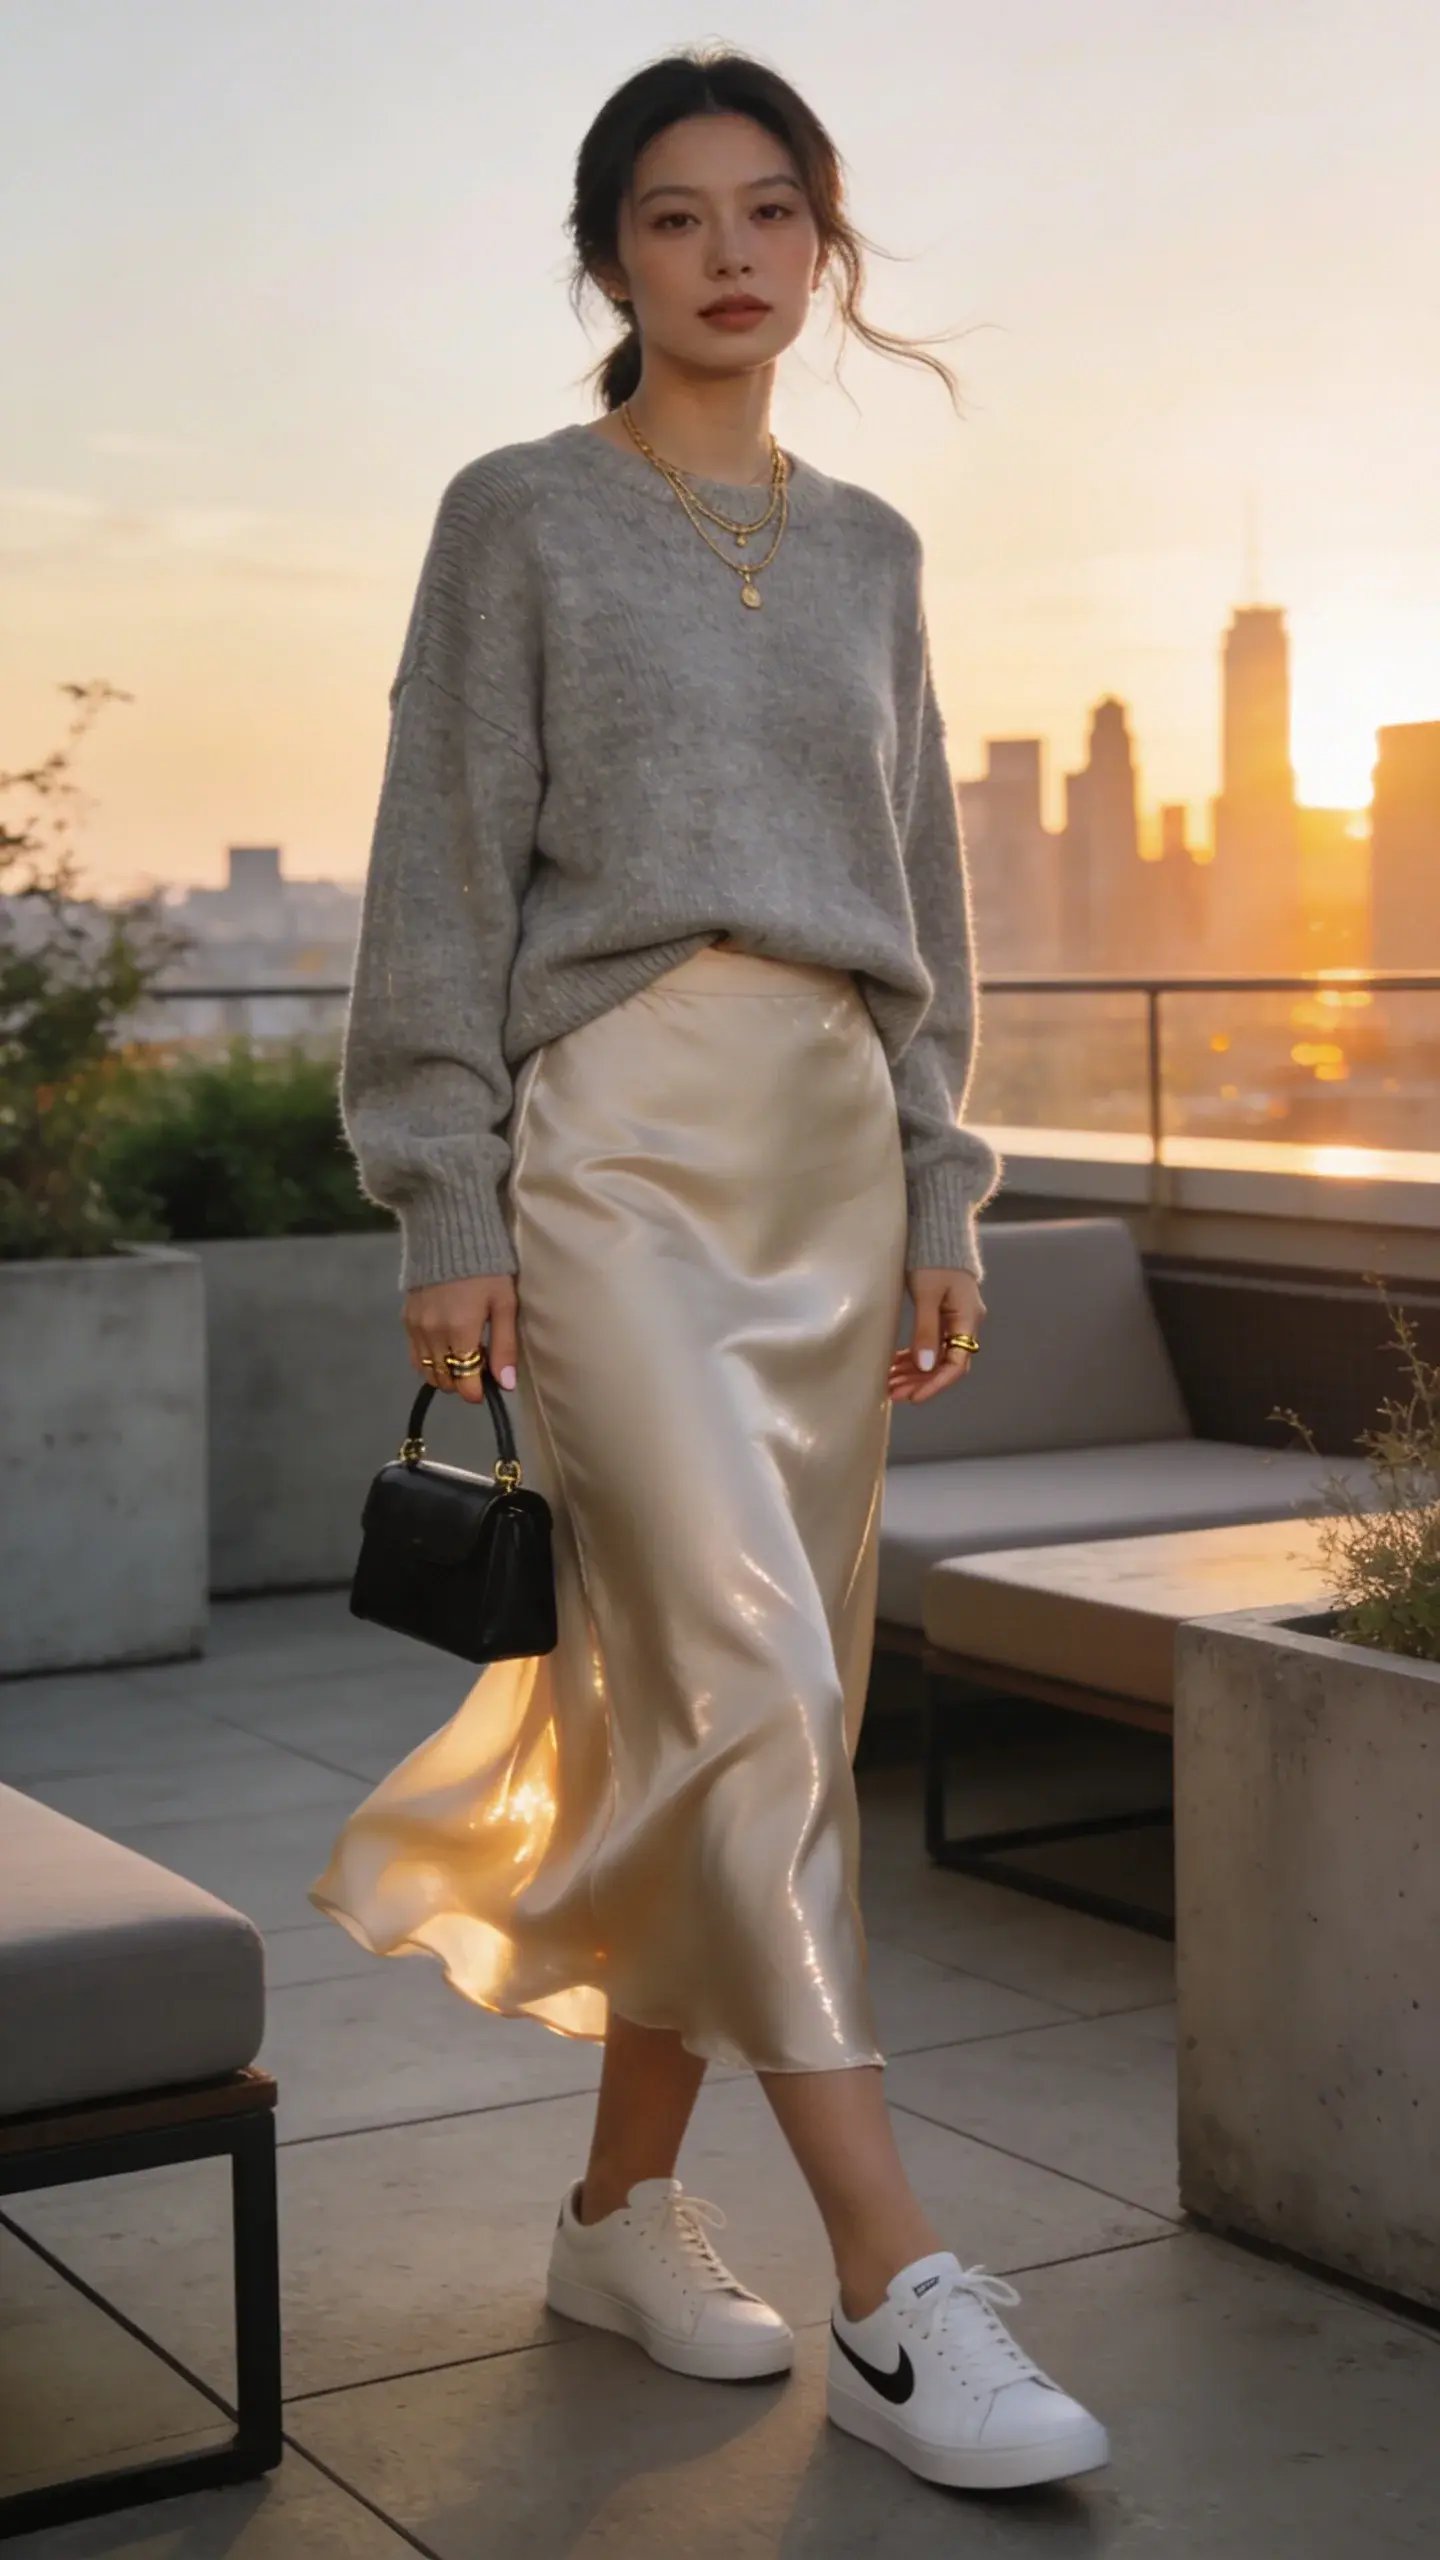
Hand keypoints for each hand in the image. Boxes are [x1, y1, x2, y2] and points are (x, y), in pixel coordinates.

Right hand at [404, 1275, 518, 1405]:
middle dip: (462, 1382)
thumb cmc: (486, 1269)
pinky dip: (429, 1361)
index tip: (486, 1389)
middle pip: (445, 1380)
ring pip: (427, 1371)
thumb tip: (506, 1385)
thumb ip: (504, 1346)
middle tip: (479, 1368)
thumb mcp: (504, 1304)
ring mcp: (415, 1327)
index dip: (475, 1392)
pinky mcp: (405, 1319)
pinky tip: (444, 1349)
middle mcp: (433, 1334)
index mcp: (460, 1332)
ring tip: (463, 1358)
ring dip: (445, 1374)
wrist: (448, 1234)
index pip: (464, 1382)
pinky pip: (414, 1356)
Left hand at [888, 1267, 984, 1404]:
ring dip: (914, 1372)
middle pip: (945, 1364)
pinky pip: (930, 1344)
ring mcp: (955, 1321)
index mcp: (967, 1320)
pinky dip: (913, 1357)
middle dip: (920, 1382)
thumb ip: (926, 1331)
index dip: (934, 1384)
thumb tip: (924, 1367)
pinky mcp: (943, 1316)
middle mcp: (965, 1324)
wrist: (936, 1233)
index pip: (955, 1364)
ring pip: (936, 1357)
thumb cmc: (932, 1259)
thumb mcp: (926, 1295)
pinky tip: (894, 1365)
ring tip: (890, 1383)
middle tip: (893, 1393)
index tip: (912, 1397)